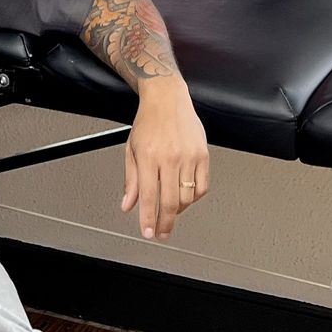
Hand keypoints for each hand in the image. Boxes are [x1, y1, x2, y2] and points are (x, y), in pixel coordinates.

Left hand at [122, 82, 208, 238]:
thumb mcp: (131, 149)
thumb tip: (128, 205)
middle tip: (162, 233)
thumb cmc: (148, 121)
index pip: (149, 197)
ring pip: (188, 197)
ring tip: (171, 211)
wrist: (167, 98)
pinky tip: (186, 197)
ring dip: (179, 210)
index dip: (148, 219)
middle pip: (171, 202)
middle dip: (165, 223)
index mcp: (149, 157)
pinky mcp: (203, 154)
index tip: (148, 232)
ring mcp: (189, 156)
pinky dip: (194, 197)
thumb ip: (131, 180)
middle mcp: (170, 157)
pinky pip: (202, 186)